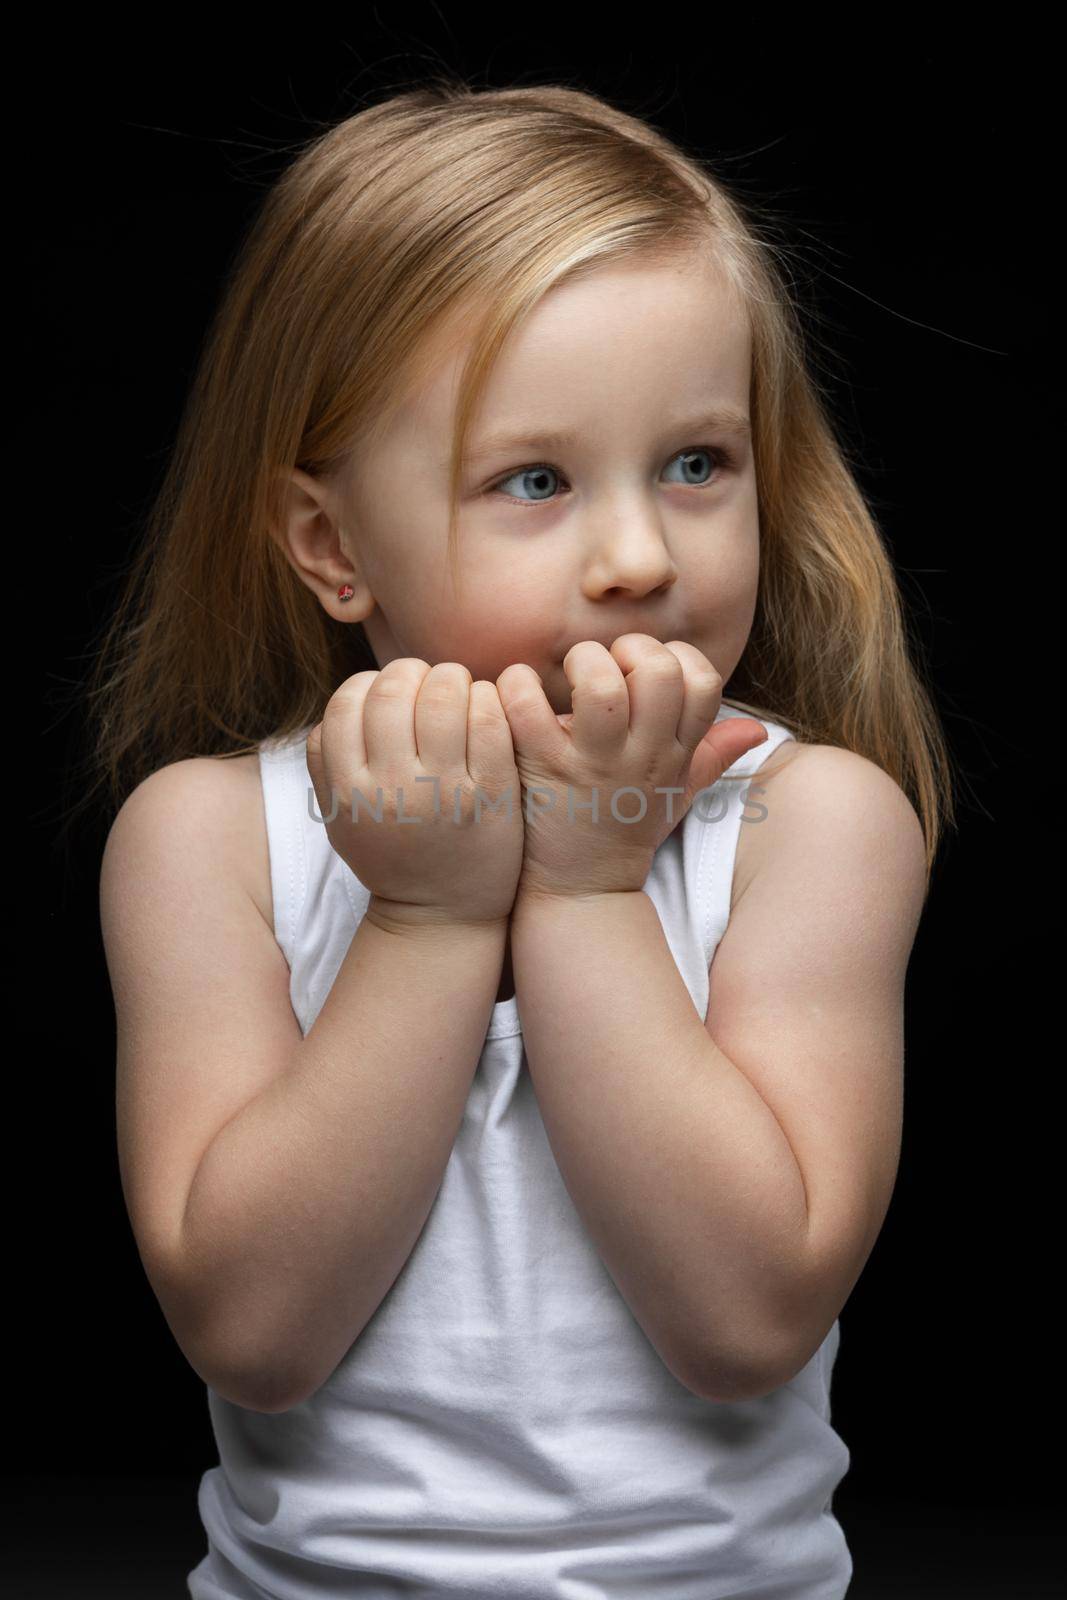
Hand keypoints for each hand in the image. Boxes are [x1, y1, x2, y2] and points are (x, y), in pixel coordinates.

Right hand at [306, 659, 524, 928]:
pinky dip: (486, 700)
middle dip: (412, 672)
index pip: (346, 702)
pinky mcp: (491, 793)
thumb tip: (343, 701)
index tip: (388, 694)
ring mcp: (443, 791)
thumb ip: (326, 764)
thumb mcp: (340, 819)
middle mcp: (392, 790)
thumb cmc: (392, 855)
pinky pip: (488, 719)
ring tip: (458, 692)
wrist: (444, 915)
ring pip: (443, 693)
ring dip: (452, 679)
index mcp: (350, 792)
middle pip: (392, 688)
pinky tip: (484, 710)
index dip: (368, 683)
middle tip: (428, 684)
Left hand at [495, 634, 768, 900]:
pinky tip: (519, 690)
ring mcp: (592, 765)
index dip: (677, 657)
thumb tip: (758, 730)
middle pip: (658, 672)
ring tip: (571, 677)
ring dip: (582, 663)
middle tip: (607, 666)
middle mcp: (640, 756)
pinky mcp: (543, 771)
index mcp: (673, 752)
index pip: (703, 682)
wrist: (580, 891)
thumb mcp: (677, 792)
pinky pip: (527, 708)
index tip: (647, 669)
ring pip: (599, 687)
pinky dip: (517, 685)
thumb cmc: (625, 827)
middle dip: (630, 648)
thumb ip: (712, 756)